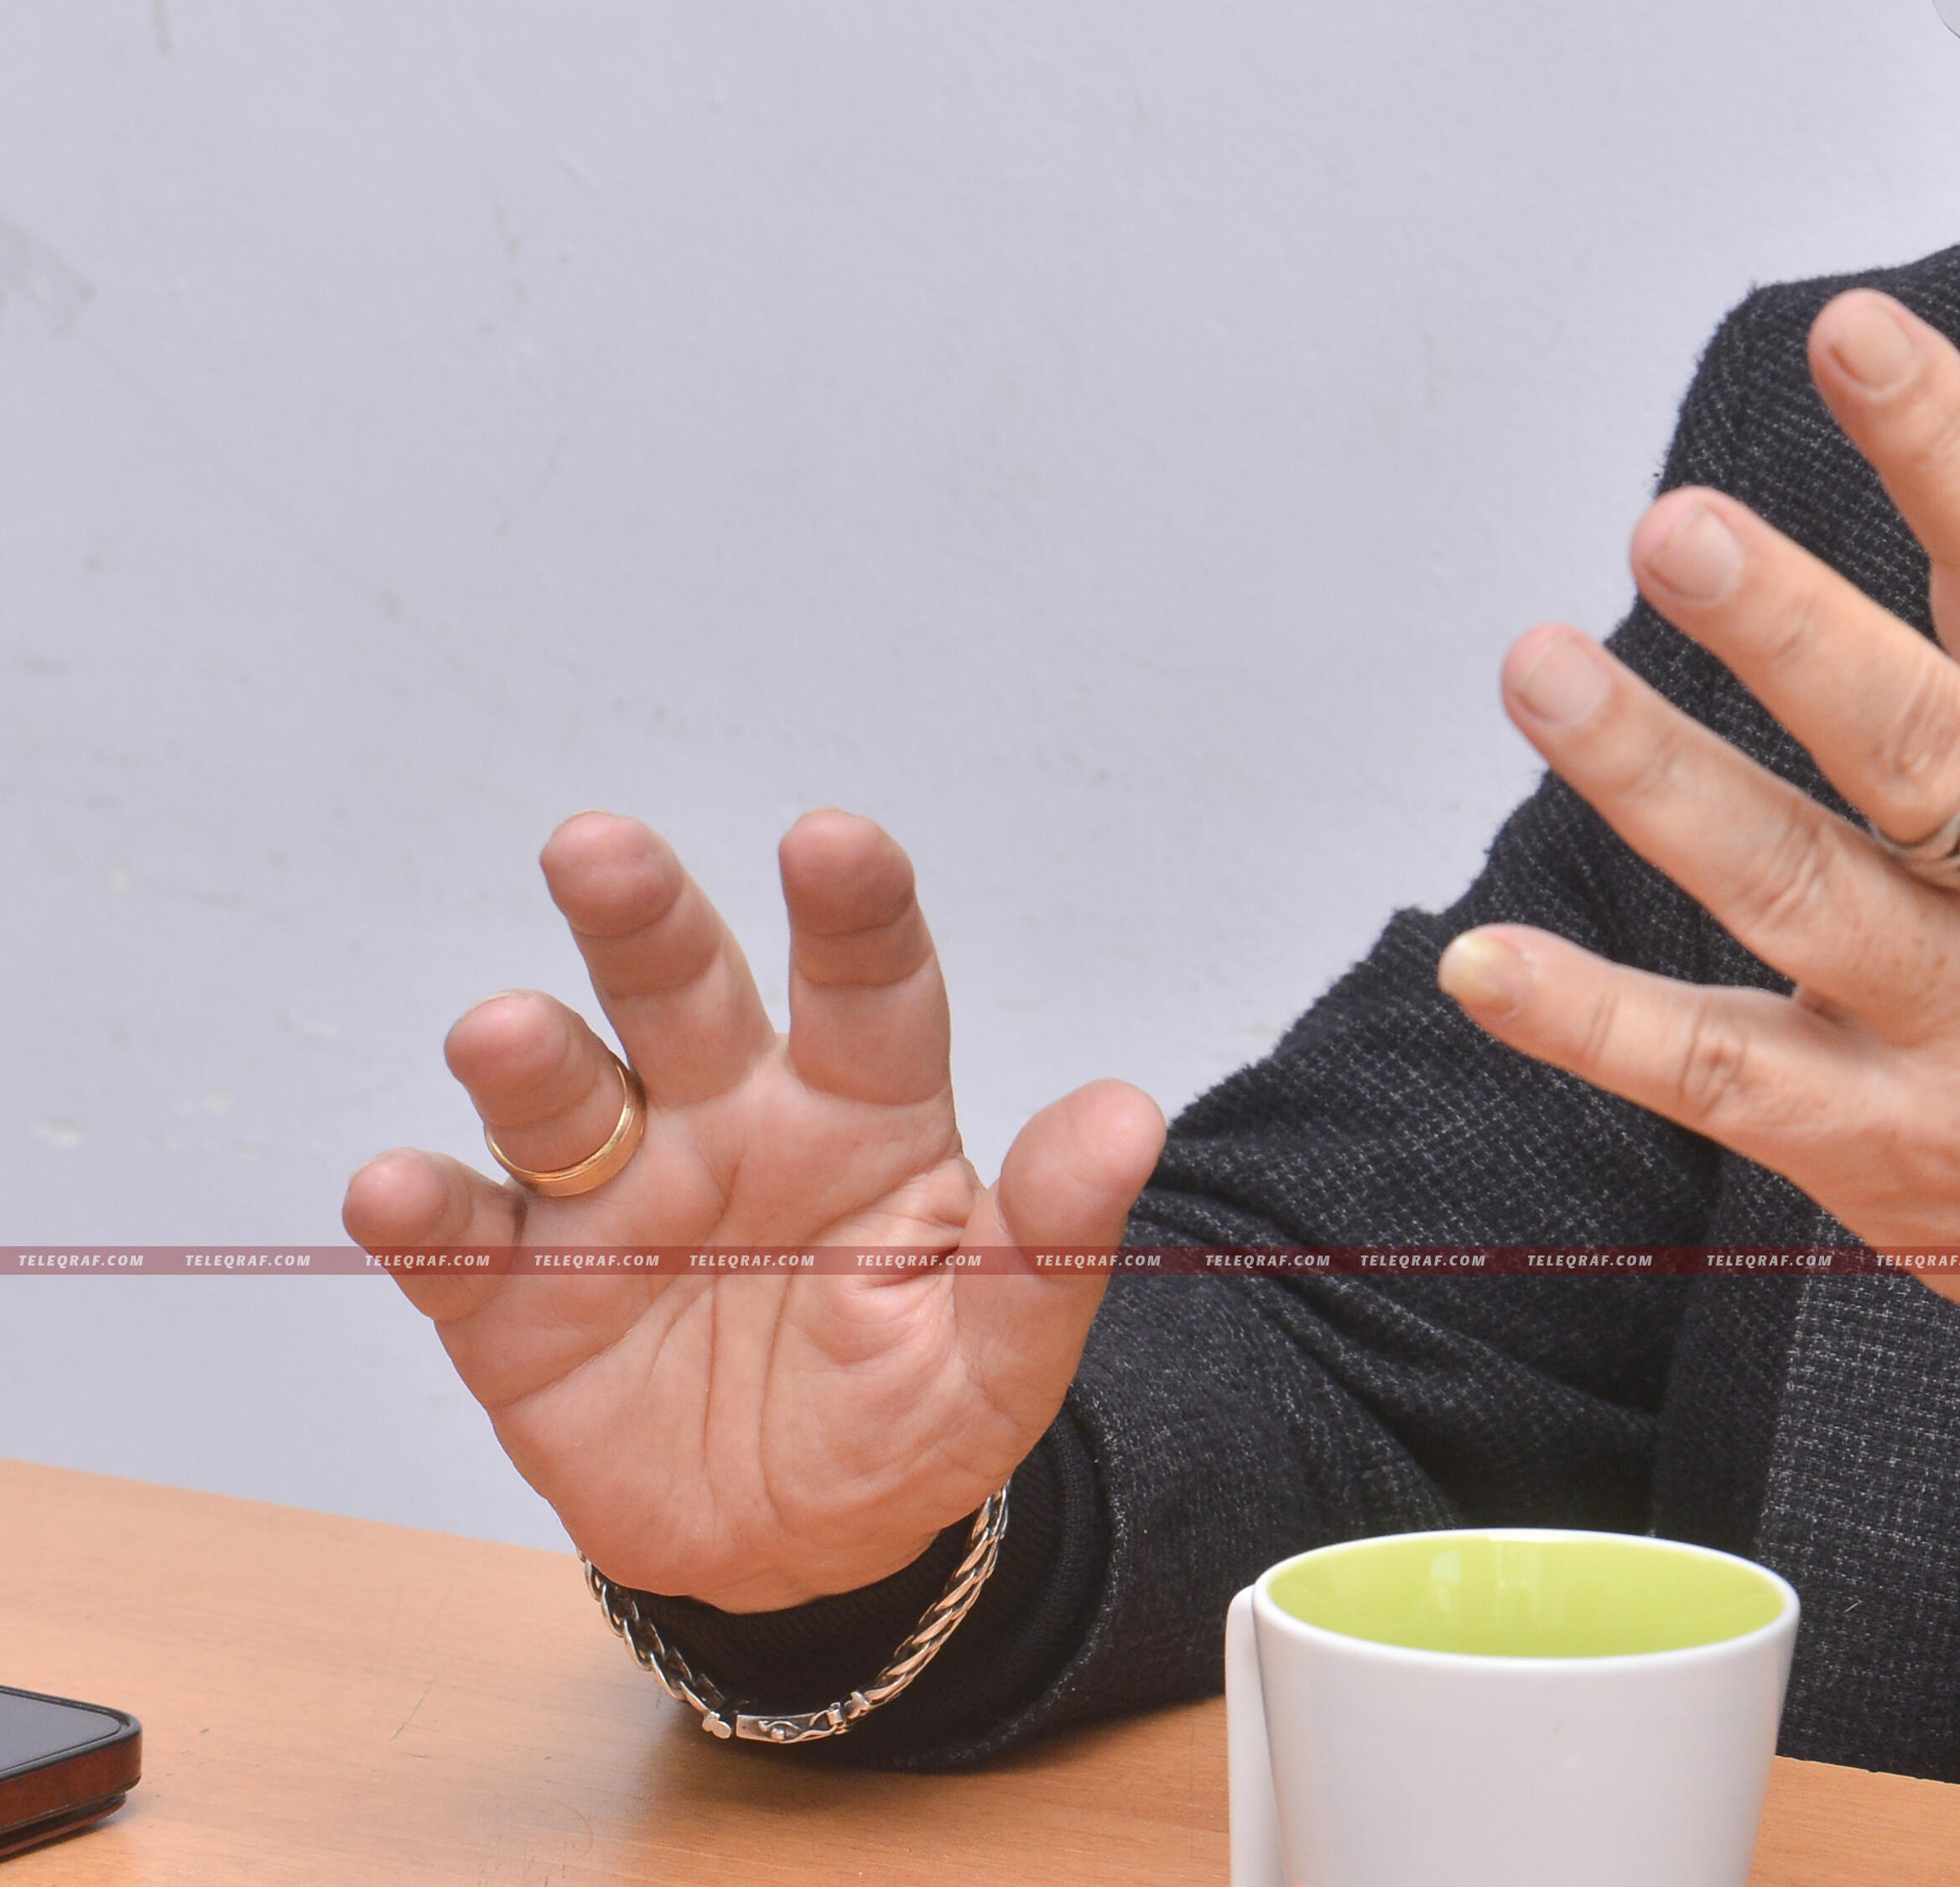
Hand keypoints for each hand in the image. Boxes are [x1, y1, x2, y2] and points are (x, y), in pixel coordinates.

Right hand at [340, 811, 1163, 1610]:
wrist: (803, 1546)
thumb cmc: (911, 1410)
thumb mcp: (1006, 1346)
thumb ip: (1052, 1237)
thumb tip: (1128, 1117)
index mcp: (863, 1112)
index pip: (869, 989)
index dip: (852, 911)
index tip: (830, 843)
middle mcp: (728, 1123)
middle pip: (686, 996)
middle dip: (643, 921)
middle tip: (599, 848)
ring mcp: (614, 1202)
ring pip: (563, 1098)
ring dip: (529, 1061)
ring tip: (504, 1032)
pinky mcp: (514, 1298)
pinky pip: (460, 1244)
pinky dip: (423, 1213)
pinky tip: (400, 1188)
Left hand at [1436, 289, 1959, 1388]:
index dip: (1952, 451)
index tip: (1858, 332)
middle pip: (1917, 739)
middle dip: (1795, 631)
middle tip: (1674, 524)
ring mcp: (1956, 1018)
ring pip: (1796, 888)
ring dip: (1659, 781)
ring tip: (1541, 667)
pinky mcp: (1876, 1140)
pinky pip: (1718, 1073)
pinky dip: (1592, 1024)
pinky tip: (1480, 964)